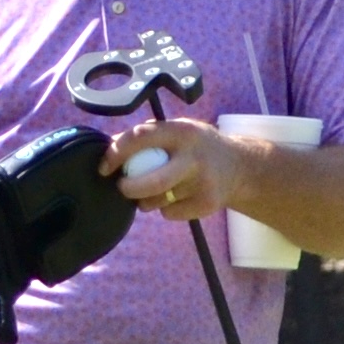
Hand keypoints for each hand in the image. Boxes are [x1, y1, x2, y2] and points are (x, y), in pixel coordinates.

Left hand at [107, 118, 238, 225]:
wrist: (240, 167)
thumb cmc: (196, 147)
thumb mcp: (177, 131)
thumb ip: (146, 135)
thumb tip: (107, 144)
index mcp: (181, 131)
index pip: (139, 138)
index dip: (116, 154)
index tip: (104, 167)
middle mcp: (194, 157)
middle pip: (152, 182)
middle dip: (129, 188)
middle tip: (122, 188)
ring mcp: (203, 183)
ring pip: (158, 201)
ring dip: (146, 200)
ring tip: (155, 190)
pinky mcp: (207, 204)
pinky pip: (170, 213)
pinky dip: (165, 209)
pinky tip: (176, 197)